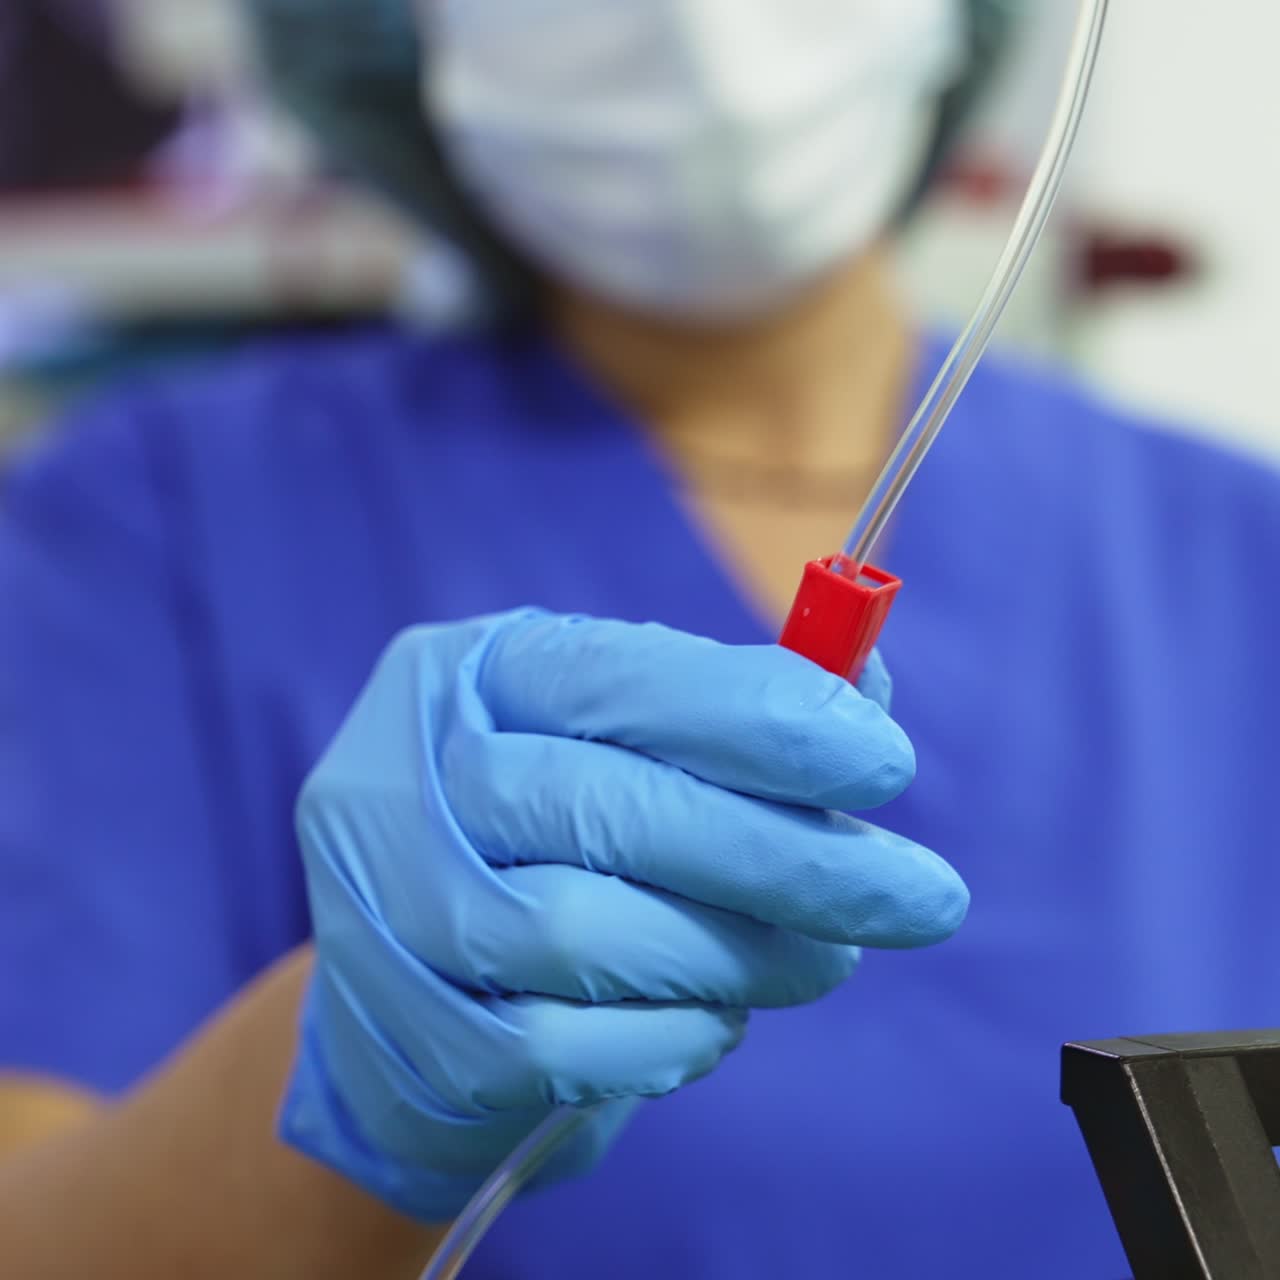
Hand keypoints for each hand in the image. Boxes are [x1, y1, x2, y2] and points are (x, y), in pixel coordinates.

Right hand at [280, 611, 966, 1220]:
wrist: (409, 990)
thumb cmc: (546, 838)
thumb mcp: (616, 743)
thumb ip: (729, 714)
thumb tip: (866, 694)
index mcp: (468, 673)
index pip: (623, 675)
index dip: (764, 718)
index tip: (885, 765)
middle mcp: (404, 777)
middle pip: (615, 811)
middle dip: (791, 858)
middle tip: (924, 897)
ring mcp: (388, 912)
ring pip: (588, 933)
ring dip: (739, 955)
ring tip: (821, 960)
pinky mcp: (410, 1034)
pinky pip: (563, 1046)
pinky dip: (673, 1037)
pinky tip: (716, 1021)